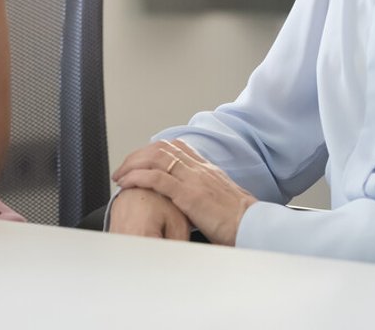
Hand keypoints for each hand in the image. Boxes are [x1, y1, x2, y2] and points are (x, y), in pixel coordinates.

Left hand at [113, 140, 257, 245]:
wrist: (254, 227)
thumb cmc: (240, 221)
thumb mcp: (222, 200)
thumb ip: (207, 194)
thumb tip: (197, 200)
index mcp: (207, 169)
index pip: (176, 147)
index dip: (154, 150)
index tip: (141, 158)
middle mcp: (199, 168)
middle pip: (161, 149)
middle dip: (137, 156)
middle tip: (123, 168)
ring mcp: (193, 179)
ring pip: (155, 158)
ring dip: (132, 164)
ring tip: (120, 175)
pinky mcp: (188, 194)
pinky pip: (156, 178)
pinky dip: (137, 177)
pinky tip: (127, 182)